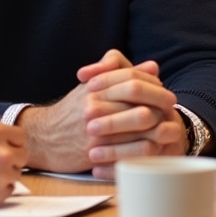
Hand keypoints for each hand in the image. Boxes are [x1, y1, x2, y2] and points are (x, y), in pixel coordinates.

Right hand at [0, 113, 26, 207]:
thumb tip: (0, 122)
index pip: (20, 136)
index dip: (11, 142)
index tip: (3, 147)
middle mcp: (2, 152)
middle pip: (22, 156)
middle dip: (9, 158)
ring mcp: (1, 175)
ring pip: (15, 174)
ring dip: (3, 174)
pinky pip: (7, 191)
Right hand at [17, 50, 183, 177]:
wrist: (43, 138)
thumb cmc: (71, 112)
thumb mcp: (91, 87)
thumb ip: (120, 73)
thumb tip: (152, 66)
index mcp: (96, 86)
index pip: (133, 79)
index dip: (154, 85)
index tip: (166, 93)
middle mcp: (95, 104)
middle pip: (141, 100)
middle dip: (161, 105)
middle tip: (172, 111)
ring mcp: (96, 127)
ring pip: (141, 124)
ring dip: (159, 127)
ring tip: (167, 129)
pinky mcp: (97, 150)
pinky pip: (133, 148)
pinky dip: (149, 147)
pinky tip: (156, 147)